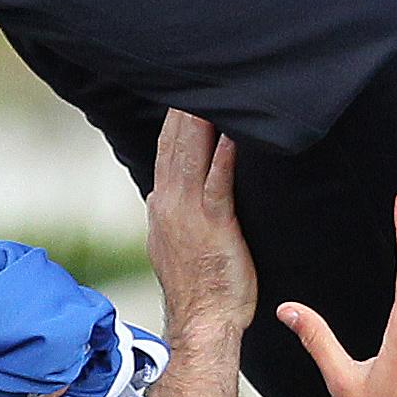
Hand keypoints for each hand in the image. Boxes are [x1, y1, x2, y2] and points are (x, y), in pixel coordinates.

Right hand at [144, 109, 255, 344]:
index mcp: (162, 205)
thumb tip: (162, 190)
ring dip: (200, 120)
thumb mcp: (174, 243)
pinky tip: (234, 131)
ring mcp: (190, 213)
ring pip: (192, 154)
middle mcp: (170, 203)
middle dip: (185, 107)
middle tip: (197, 73)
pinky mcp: (216, 224)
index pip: (165, 150)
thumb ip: (172, 213)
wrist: (203, 323)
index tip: (183, 92)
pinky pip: (219, 179)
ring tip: (212, 89)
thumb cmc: (199, 288)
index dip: (174, 119)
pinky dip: (225, 152)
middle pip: (175, 143)